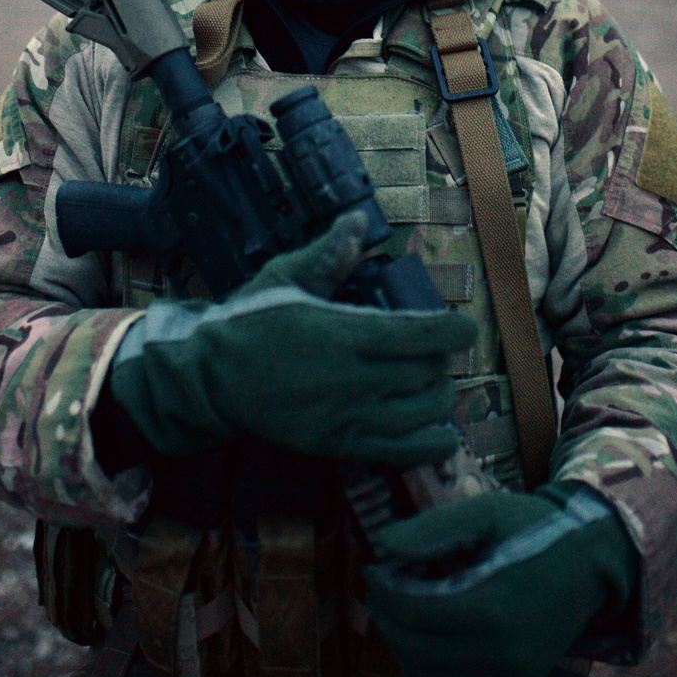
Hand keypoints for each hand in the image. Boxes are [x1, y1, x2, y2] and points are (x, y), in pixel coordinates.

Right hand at [110, 213, 476, 465]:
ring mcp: (350, 417)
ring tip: (430, 382)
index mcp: (346, 333)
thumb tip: (359, 223)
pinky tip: (440, 430)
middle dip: (443, 361)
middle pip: (430, 375)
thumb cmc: (251, 320)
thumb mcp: (285, 277)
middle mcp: (356, 379)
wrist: (213, 379)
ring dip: (439, 396)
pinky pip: (405, 452)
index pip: (423, 335)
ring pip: (425, 413)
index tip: (463, 326)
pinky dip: (433, 442)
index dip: (455, 332)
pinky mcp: (342, 445)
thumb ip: (328, 254)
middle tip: (433, 350)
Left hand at [364, 482, 639, 676]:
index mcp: (490, 605)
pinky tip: (420, 650)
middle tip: (383, 588)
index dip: (383, 591)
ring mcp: (510, 676)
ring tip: (401, 613)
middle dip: (387, 616)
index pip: (412, 612)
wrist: (590, 561)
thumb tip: (382, 545)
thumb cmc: (535, 528)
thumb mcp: (485, 513)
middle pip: (415, 647)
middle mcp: (500, 652)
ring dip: (402, 647)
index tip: (374, 569)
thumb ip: (432, 529)